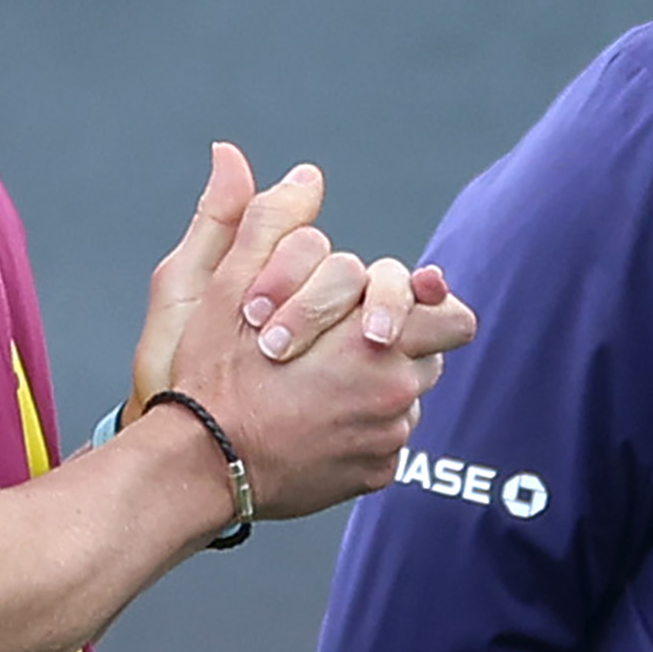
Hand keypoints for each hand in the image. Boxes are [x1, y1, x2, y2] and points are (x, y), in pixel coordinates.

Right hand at [143, 158, 475, 522]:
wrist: (201, 465)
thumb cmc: (216, 373)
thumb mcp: (233, 286)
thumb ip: (273, 224)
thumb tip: (305, 176)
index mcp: (378, 342)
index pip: (451, 316)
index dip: (423, 305)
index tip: (386, 308)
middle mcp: (396, 394)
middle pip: (429, 355)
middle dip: (394, 341)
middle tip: (342, 342)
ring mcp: (387, 440)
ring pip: (404, 397)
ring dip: (374, 384)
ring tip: (316, 384)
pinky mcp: (375, 475)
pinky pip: (386, 441)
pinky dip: (360, 430)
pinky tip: (313, 425)